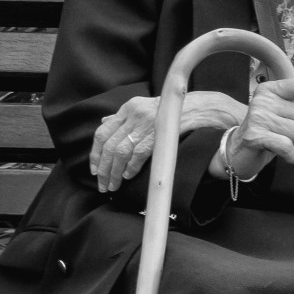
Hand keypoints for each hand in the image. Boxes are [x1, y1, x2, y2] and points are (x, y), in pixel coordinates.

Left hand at [91, 91, 247, 193]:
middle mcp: (135, 114)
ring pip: (121, 152)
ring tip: (114, 185)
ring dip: (115, 172)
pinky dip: (131, 167)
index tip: (94, 170)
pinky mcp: (159, 135)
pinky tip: (128, 176)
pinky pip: (139, 154)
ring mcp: (147, 124)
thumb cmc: (172, 111)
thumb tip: (105, 122)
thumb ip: (124, 117)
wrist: (198, 109)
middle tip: (102, 184)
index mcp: (128, 108)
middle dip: (104, 168)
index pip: (102, 132)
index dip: (95, 153)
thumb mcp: (144, 108)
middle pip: (110, 145)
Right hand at [215, 76, 293, 179]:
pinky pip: (287, 146)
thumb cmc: (270, 132)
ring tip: (291, 147)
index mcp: (271, 89)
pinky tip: (287, 155)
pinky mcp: (254, 135)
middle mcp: (262, 99)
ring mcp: (257, 116)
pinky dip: (292, 155)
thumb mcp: (288, 116)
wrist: (242, 151)